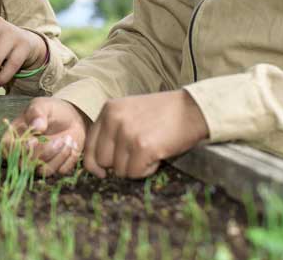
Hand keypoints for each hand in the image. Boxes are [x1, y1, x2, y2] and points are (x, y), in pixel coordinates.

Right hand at [0, 97, 88, 176]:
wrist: (69, 117)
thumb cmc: (49, 110)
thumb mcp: (42, 105)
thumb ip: (37, 113)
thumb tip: (37, 127)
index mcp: (13, 137)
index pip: (8, 149)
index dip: (20, 148)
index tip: (34, 140)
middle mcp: (23, 154)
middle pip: (27, 164)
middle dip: (45, 152)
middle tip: (60, 139)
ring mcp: (38, 163)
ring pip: (45, 170)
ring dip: (59, 155)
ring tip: (68, 138)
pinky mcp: (55, 167)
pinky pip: (61, 171)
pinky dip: (69, 158)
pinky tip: (72, 143)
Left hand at [82, 89, 208, 178]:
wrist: (193, 109)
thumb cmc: (163, 114)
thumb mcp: (130, 112)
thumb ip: (112, 130)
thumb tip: (98, 163)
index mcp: (108, 110)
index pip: (89, 144)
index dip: (94, 163)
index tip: (102, 172)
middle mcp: (114, 119)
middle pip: (102, 160)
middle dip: (118, 165)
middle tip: (137, 157)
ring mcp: (127, 132)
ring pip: (119, 169)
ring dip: (135, 167)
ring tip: (151, 152)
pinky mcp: (143, 146)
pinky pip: (135, 173)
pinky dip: (147, 170)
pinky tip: (158, 156)